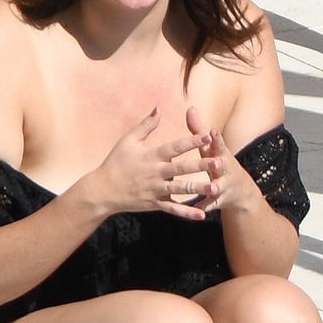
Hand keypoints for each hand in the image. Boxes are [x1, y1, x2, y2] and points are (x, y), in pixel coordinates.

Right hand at [81, 108, 212, 220]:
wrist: (102, 191)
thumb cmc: (115, 162)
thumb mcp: (128, 140)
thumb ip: (146, 125)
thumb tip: (159, 108)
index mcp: (151, 156)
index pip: (175, 147)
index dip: (191, 142)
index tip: (208, 136)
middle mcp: (155, 174)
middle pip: (182, 169)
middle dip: (201, 165)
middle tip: (219, 163)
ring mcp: (155, 190)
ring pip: (180, 190)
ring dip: (199, 188)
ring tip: (216, 187)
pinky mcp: (154, 204)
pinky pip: (173, 209)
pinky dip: (187, 212)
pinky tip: (202, 214)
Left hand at [183, 105, 254, 216]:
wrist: (240, 191)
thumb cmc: (218, 163)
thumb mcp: (211, 147)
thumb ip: (198, 129)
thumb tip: (189, 108)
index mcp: (220, 153)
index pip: (218, 143)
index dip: (216, 137)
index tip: (212, 130)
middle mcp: (224, 168)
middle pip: (221, 164)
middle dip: (218, 163)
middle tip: (215, 162)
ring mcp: (224, 185)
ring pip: (218, 186)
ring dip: (214, 187)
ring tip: (211, 189)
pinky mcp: (220, 200)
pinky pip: (211, 205)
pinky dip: (205, 207)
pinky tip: (197, 212)